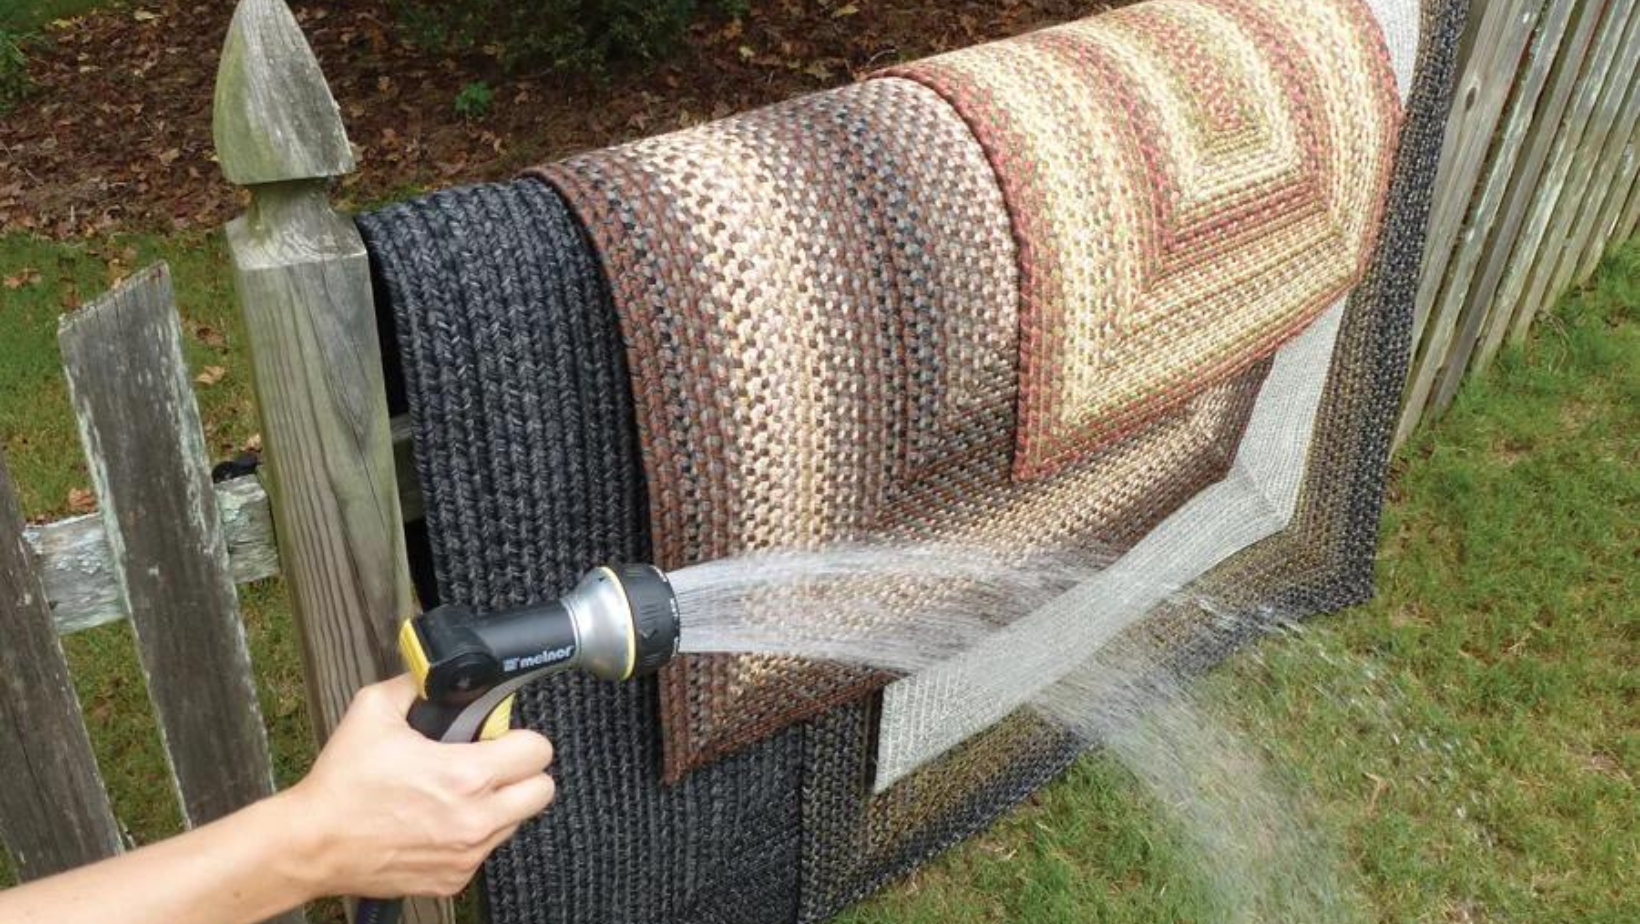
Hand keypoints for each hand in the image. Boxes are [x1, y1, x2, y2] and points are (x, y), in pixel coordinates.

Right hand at [279, 674, 556, 898]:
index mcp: (465, 775)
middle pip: (542, 791)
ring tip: (460, 792)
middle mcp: (475, 819)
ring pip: (516, 822)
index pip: (538, 751)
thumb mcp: (373, 710)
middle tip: (493, 763)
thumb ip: (416, 685)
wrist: (313, 844)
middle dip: (523, 773)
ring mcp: (467, 854)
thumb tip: (435, 674)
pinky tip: (440, 820)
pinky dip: (472, 835)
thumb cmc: (341, 784)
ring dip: (499, 805)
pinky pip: (485, 851)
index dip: (522, 737)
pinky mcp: (453, 880)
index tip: (502, 736)